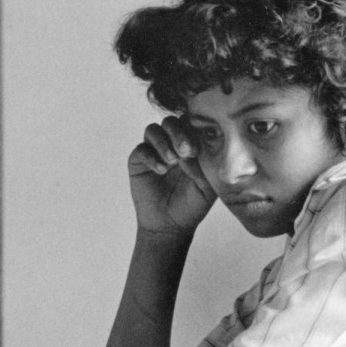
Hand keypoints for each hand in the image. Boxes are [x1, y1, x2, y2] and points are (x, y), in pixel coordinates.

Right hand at [128, 116, 215, 235]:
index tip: (197, 149)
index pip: (190, 124)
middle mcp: (171, 144)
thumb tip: (191, 150)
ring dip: (163, 142)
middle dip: (178, 133)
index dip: (193, 130)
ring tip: (172, 162)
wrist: (171, 225)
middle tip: (185, 150)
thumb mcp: (207, 186)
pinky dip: (151, 157)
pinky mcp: (138, 162)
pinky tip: (161, 171)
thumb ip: (203, 165)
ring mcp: (154, 151)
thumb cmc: (192, 205)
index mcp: (191, 145)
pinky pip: (141, 149)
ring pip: (153, 130)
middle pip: (170, 121)